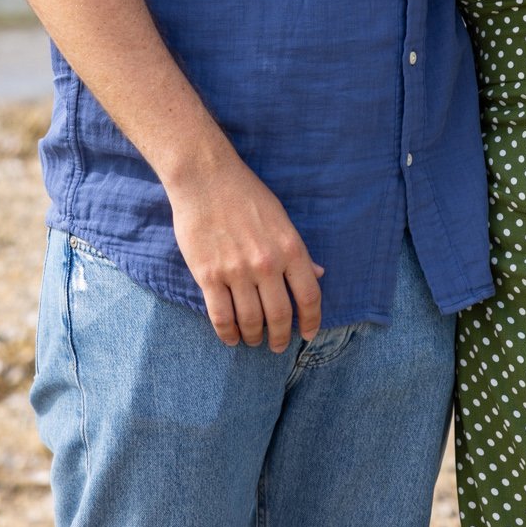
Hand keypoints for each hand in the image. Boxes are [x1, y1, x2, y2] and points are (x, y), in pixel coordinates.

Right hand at [163, 151, 325, 350]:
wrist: (207, 180)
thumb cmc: (248, 196)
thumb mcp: (283, 220)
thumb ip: (299, 252)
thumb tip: (318, 274)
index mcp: (291, 248)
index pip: (309, 296)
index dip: (311, 320)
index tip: (309, 334)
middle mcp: (267, 264)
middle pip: (279, 315)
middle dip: (281, 337)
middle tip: (278, 346)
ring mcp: (236, 271)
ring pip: (250, 320)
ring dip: (253, 337)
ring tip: (254, 341)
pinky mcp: (208, 275)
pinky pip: (220, 315)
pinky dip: (227, 333)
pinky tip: (231, 338)